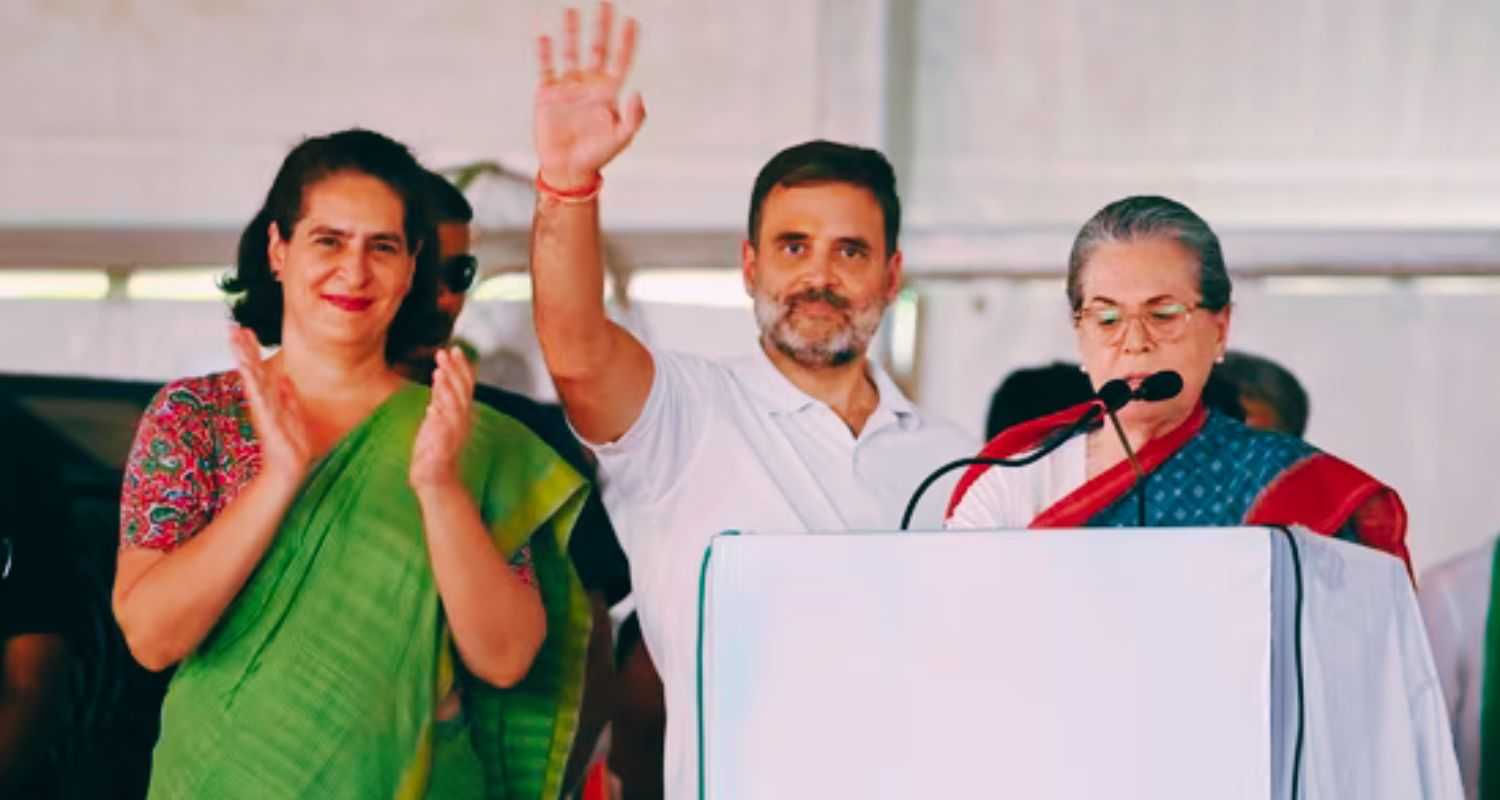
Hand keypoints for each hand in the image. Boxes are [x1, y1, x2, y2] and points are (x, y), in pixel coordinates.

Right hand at [229, 326, 311, 488]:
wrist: (288, 470)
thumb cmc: (290, 446)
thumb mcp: (294, 416)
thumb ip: (289, 397)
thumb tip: (285, 378)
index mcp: (269, 398)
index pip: (259, 368)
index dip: (252, 349)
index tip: (245, 329)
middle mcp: (262, 401)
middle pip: (251, 369)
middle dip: (243, 348)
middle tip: (234, 326)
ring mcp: (262, 408)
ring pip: (252, 377)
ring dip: (244, 358)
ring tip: (236, 339)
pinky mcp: (265, 418)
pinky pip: (258, 395)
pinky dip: (251, 380)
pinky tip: (245, 366)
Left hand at [411, 346, 475, 492]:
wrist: (437, 479)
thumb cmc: (435, 449)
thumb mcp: (437, 419)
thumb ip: (440, 400)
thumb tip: (440, 380)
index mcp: (460, 414)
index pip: (464, 386)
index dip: (461, 367)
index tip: (455, 349)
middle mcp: (460, 421)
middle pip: (461, 392)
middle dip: (453, 372)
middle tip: (443, 353)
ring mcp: (453, 434)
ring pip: (454, 407)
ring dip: (447, 389)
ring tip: (438, 371)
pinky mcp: (443, 447)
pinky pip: (443, 430)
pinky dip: (440, 418)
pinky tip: (433, 406)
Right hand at [534, 2, 644, 187]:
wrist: (568, 169)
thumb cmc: (598, 155)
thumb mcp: (622, 138)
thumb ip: (633, 117)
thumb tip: (637, 92)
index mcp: (609, 93)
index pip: (620, 61)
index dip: (626, 42)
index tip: (631, 21)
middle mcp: (590, 84)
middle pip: (598, 49)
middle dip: (602, 27)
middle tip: (606, 3)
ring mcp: (569, 87)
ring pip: (572, 53)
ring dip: (573, 33)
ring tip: (573, 11)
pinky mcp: (548, 94)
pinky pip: (546, 69)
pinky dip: (546, 54)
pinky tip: (545, 38)